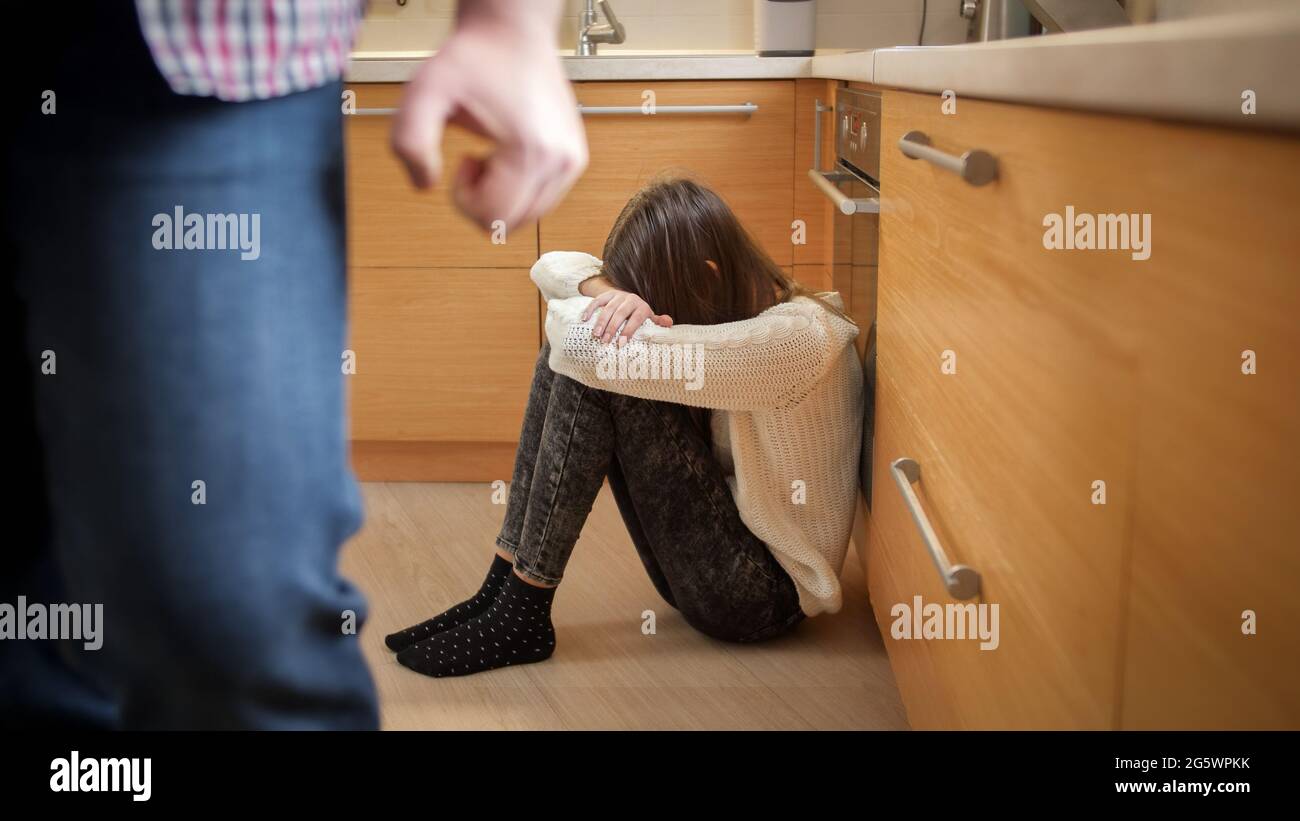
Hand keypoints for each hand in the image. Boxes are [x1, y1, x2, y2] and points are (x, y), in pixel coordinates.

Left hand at [390, 7, 587, 230]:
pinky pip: (542, 199)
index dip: (464, 200)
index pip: (493, 218)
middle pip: (512, 223)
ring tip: (491, 156)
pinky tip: (507, 155)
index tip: (462, 161)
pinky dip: (519, 189)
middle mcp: (561, 162)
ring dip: (501, 196)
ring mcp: (572, 162)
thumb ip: (409, 143)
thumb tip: (425, 185)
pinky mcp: (575, 159)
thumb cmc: (474, 59)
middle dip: (483, 201)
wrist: (512, 33)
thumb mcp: (423, 94)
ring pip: (528, 216)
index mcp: (531, 152)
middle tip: (474, 159)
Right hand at [582, 290, 673, 344]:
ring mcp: (617, 296)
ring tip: (596, 335)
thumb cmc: (639, 314)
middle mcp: (630, 299)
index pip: (636, 318)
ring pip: (608, 308)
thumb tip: (669, 323)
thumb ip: (658, 321)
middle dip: (612, 328)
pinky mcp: (606, 294)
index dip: (629, 331)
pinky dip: (590, 309)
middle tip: (605, 342)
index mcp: (642, 307)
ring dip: (601, 322)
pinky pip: (597, 301)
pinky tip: (584, 320)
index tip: (621, 343)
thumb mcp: (649, 318)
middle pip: (620, 313)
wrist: (628, 298)